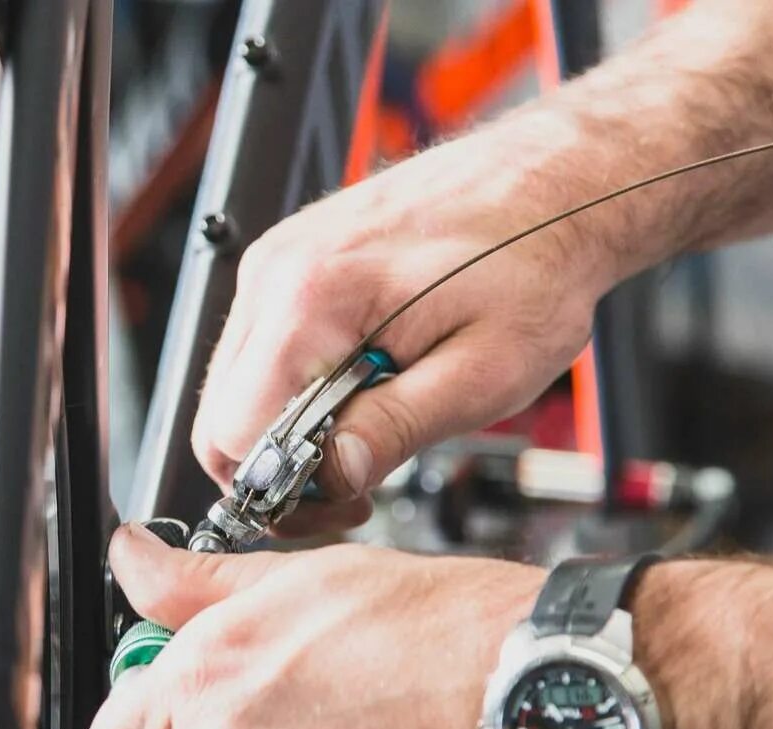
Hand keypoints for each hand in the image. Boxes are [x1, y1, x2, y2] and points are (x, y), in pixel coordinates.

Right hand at [193, 123, 618, 531]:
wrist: (552, 188)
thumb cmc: (533, 266)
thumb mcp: (482, 374)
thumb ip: (396, 429)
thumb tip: (332, 476)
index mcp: (313, 299)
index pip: (234, 434)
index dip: (282, 487)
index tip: (342, 496)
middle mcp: (276, 273)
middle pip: (220, 416)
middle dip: (278, 466)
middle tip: (355, 477)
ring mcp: (276, 262)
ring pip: (236, 388)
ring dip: (288, 426)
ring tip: (369, 423)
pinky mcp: (289, 262)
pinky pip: (260, 351)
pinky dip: (297, 386)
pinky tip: (362, 383)